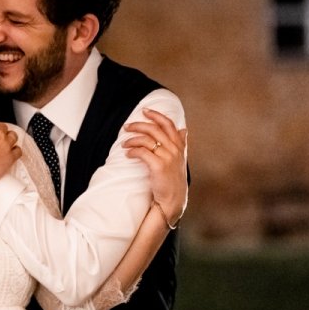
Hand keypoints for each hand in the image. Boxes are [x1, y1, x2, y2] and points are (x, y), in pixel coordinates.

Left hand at [123, 109, 187, 225]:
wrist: (173, 199)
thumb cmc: (173, 178)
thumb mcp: (180, 159)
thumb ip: (181, 144)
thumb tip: (184, 130)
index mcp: (179, 146)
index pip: (168, 124)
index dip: (156, 115)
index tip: (145, 111)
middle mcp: (174, 150)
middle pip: (154, 129)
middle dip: (138, 125)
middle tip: (126, 126)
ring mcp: (167, 158)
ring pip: (147, 140)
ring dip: (132, 139)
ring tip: (124, 143)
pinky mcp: (158, 166)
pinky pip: (142, 152)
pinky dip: (133, 151)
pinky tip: (128, 154)